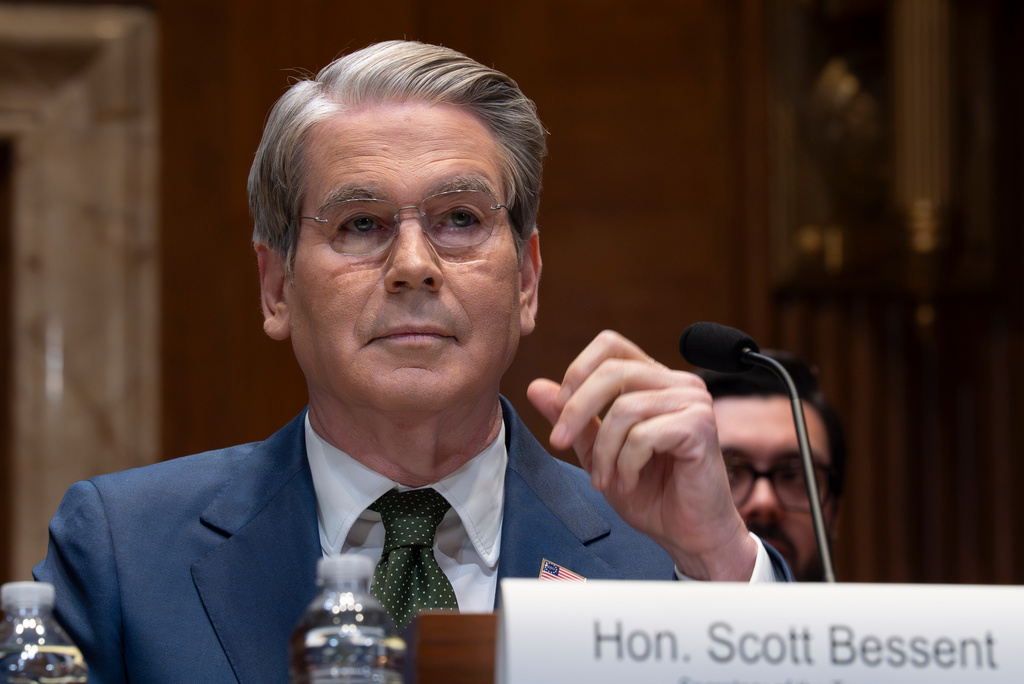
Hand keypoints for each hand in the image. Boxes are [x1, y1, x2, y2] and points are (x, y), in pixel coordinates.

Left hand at [527, 330, 756, 579]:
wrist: (689, 533)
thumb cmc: (652, 492)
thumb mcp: (599, 452)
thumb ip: (574, 419)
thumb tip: (536, 386)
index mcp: (654, 381)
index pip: (611, 345)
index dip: (578, 371)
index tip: (560, 410)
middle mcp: (677, 383)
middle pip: (612, 371)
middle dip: (576, 409)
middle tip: (560, 443)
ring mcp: (693, 401)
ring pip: (624, 408)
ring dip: (603, 451)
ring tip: (604, 479)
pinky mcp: (700, 426)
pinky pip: (643, 436)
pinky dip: (626, 464)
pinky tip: (630, 482)